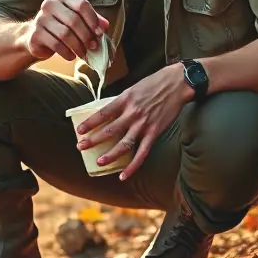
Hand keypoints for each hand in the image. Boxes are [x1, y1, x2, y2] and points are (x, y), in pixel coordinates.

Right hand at [22, 0, 108, 61]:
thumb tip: (105, 25)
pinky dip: (66, 52)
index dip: (93, 20)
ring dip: (78, 46)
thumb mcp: (78, 19)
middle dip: (86, 36)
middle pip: (74, 20)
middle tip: (93, 46)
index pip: (81, 4)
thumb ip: (92, 20)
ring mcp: (40, 18)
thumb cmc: (61, 26)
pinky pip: (55, 44)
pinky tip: (71, 56)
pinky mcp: (35, 33)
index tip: (99, 33)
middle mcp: (49, 4)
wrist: (37, 37)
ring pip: (65, 33)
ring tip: (83, 53)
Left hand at [74, 63, 192, 180]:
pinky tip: (124, 175)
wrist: (178, 83)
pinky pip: (142, 153)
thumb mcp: (133, 88)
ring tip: (99, 162)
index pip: (103, 113)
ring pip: (124, 144)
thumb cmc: (155, 83)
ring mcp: (144, 124)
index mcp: (125, 99)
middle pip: (109, 130)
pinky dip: (133, 166)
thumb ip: (122, 102)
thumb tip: (110, 112)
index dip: (90, 123)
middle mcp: (133, 113)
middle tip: (80, 147)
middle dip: (93, 140)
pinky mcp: (155, 132)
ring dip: (110, 155)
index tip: (79, 131)